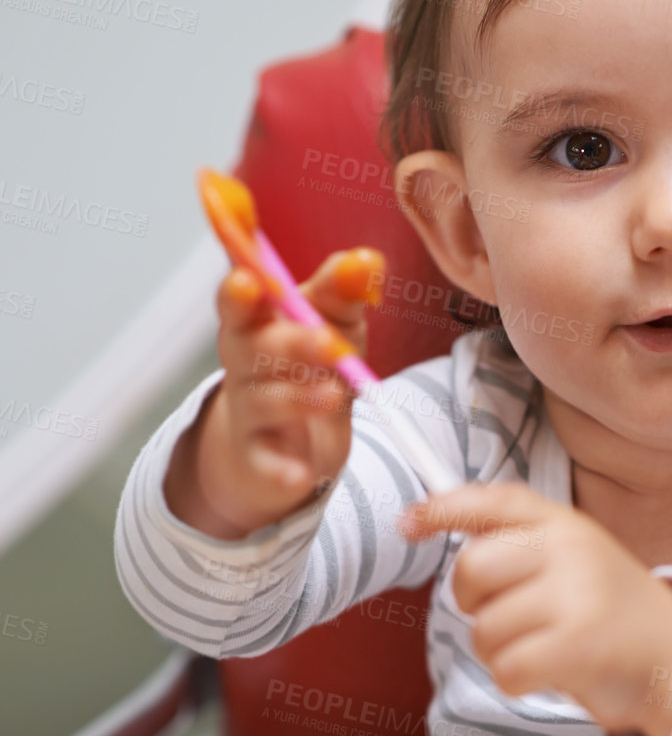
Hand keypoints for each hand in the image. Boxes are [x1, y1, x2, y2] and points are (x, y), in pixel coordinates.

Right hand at [164, 248, 383, 539]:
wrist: (290, 439)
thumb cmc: (308, 363)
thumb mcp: (331, 321)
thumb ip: (344, 291)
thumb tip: (366, 261)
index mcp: (255, 319)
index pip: (241, 297)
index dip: (241, 287)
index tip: (249, 279)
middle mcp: (242, 361)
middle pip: (255, 347)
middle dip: (291, 343)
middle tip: (329, 341)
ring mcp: (249, 410)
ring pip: (266, 401)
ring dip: (299, 398)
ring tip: (335, 394)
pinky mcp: (260, 456)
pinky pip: (267, 463)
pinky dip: (281, 469)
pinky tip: (299, 474)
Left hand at [399, 481, 671, 735]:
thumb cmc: (608, 609)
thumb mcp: (572, 556)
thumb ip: (513, 537)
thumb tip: (420, 516)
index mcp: (563, 524)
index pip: (494, 502)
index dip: (443, 508)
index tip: (408, 521)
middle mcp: (569, 550)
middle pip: (472, 569)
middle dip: (474, 603)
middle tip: (510, 616)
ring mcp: (575, 596)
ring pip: (484, 629)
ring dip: (499, 651)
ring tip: (540, 647)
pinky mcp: (577, 646)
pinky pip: (505, 668)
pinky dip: (516, 680)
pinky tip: (548, 672)